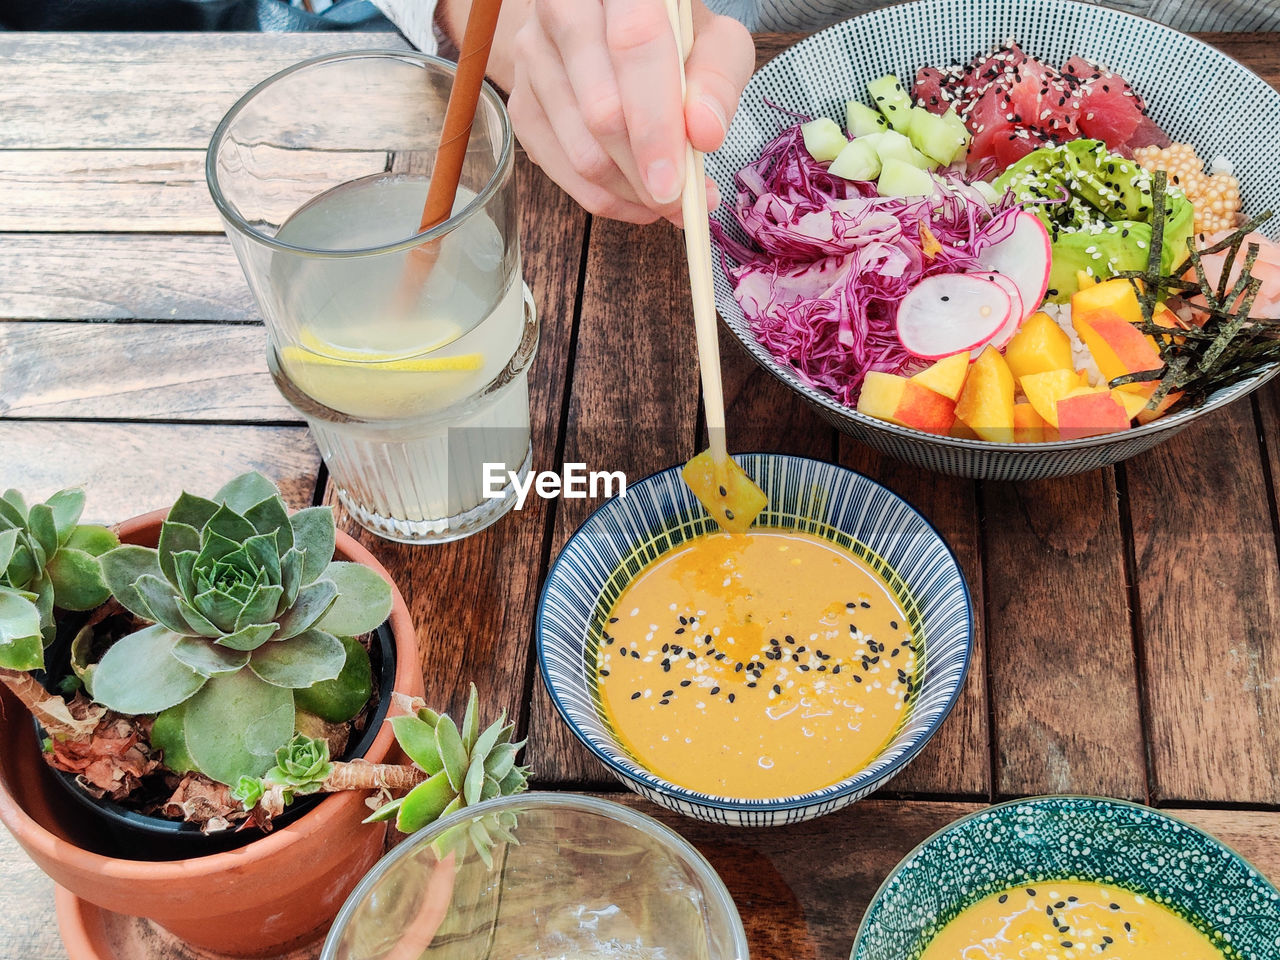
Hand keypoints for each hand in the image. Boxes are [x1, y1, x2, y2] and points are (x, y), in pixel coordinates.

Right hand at [505, 0, 753, 223]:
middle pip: (600, 110)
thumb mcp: (714, 40)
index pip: (634, 46)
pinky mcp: (520, 101)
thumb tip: (704, 136)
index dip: (655, 123)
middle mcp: (561, 7)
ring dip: (628, 191)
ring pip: (578, 148)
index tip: (674, 184)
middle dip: (645, 173)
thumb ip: (718, 80)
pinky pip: (558, 169)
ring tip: (667, 202)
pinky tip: (635, 198)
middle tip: (682, 203)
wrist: (612, 23)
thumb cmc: (672, 32)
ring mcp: (531, 56)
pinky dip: (602, 198)